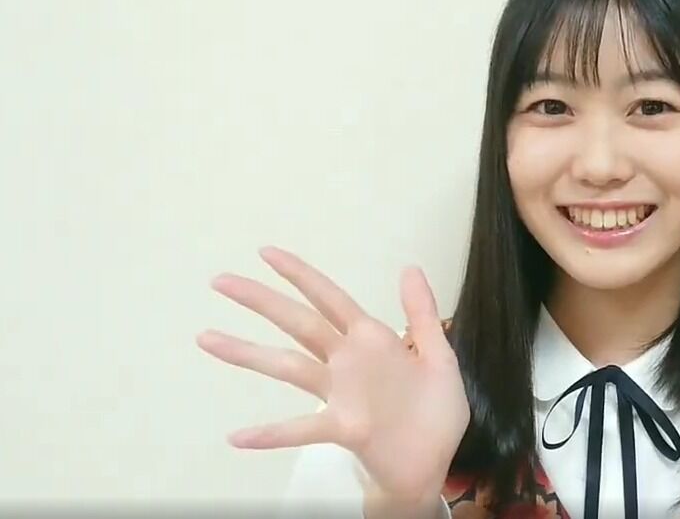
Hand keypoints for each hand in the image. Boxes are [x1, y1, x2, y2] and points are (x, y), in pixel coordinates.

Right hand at [197, 246, 469, 499]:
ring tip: (207, 338)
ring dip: (248, 354)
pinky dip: (270, 433)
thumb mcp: (439, 356)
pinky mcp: (344, 426)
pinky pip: (302, 428)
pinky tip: (237, 437)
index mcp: (371, 340)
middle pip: (299, 323)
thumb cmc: (435, 410)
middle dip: (262, 301)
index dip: (301, 275)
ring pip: (289, 367)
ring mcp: (340, 394)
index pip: (330, 299)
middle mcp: (347, 362)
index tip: (266, 253)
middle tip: (221, 280)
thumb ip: (422, 314)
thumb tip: (410, 267)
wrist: (436, 461)